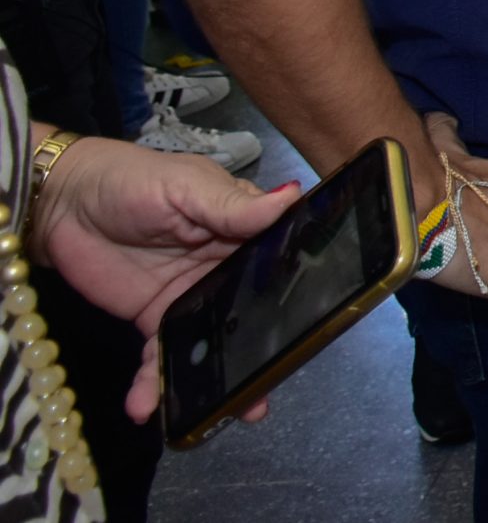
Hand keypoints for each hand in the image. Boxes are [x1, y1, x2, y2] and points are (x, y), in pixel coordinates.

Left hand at [28, 133, 299, 423]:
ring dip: (219, 382)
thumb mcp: (186, 186)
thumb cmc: (134, 180)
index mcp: (244, 230)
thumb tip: (292, 198)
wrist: (64, 203)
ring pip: (215, 343)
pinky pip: (162, 356)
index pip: (282, 262)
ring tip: (222, 414)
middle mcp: (226, 267)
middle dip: (263, 354)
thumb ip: (233, 205)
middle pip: (254, 313)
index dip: (300, 294)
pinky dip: (155, 383)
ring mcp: (191, 297)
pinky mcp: (154, 319)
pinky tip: (147, 406)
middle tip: (266, 392)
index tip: (315, 328)